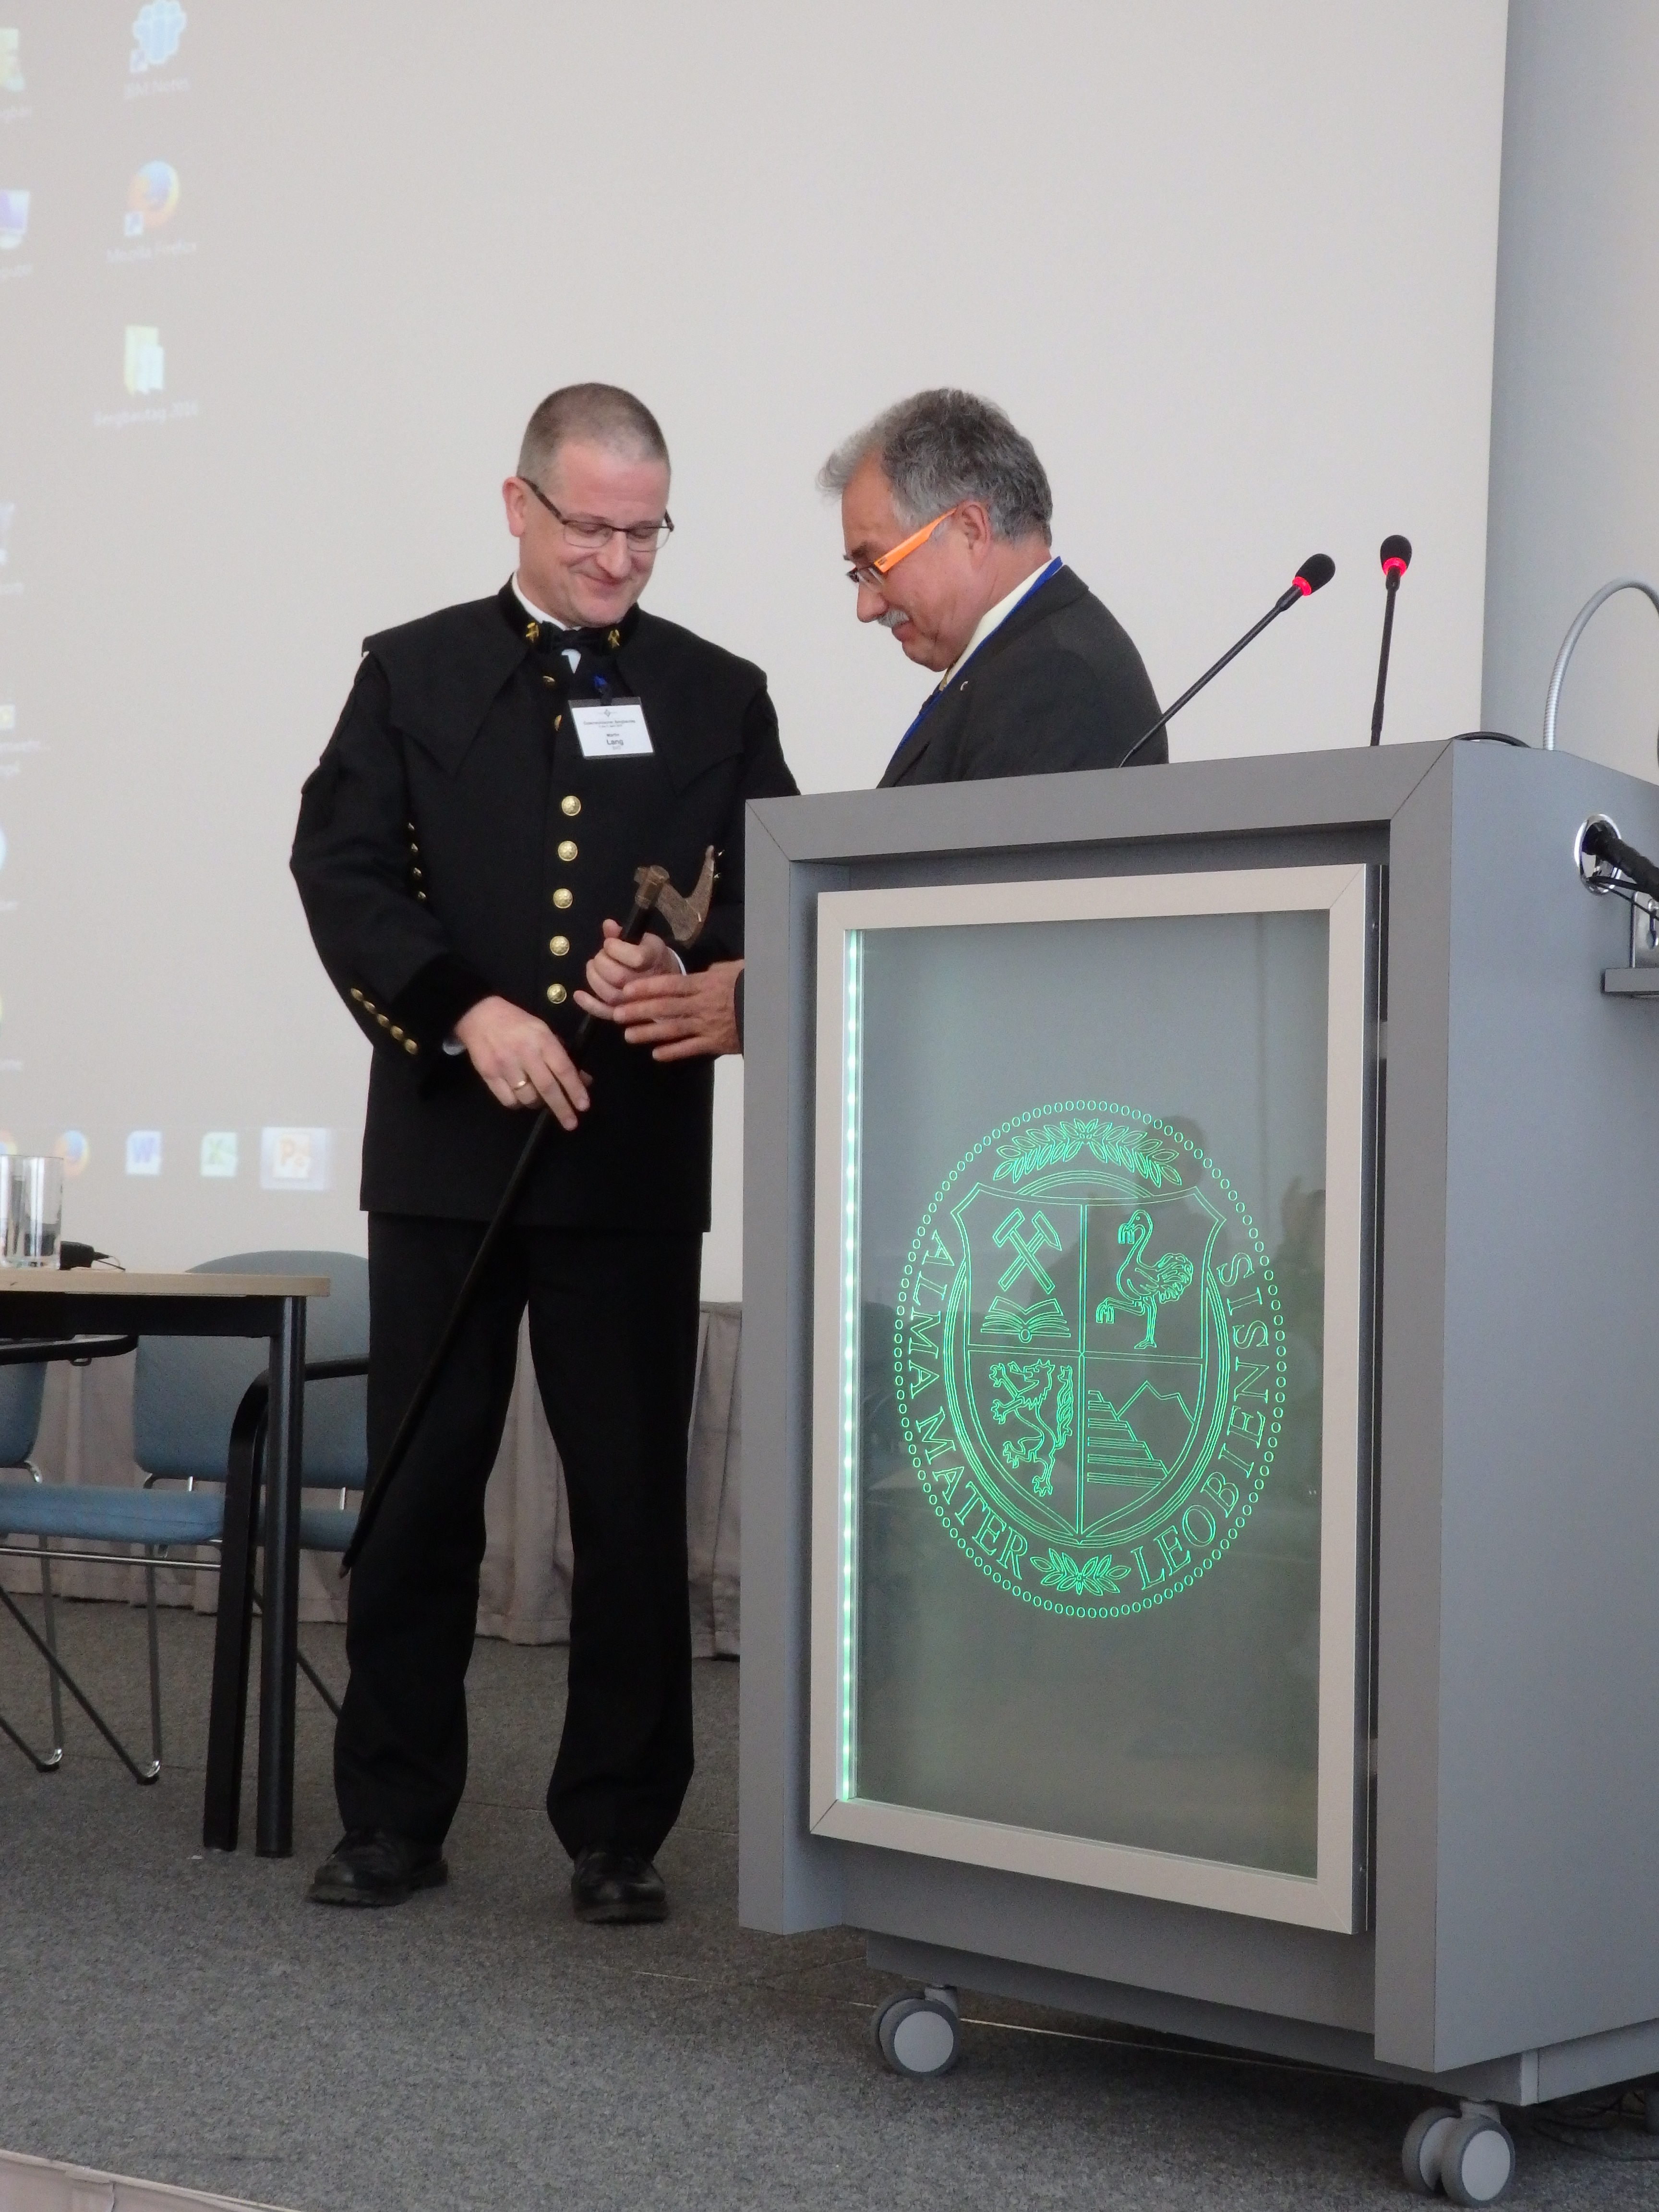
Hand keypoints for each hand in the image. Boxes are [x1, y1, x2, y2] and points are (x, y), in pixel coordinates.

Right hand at [452, 996, 589, 1127]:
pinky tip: (521, 1097)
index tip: (583, 1106)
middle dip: (561, 1108)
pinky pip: (509, 1100)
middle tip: (571, 1123)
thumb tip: (583, 1080)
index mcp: (542, 1039)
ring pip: (527, 1097)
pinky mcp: (489, 1074)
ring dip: (538, 1104)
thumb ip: (561, 1055)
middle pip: (547, 1087)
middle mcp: (525, 1053)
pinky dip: (518, 1103)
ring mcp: (505, 1065)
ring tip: (541, 1101)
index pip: (563, 1069)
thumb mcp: (543, 1031)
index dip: (575, 1089)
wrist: (479, 1014)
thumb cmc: (517, 1023)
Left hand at [576, 920, 678, 1019]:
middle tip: (600, 956)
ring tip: (592, 967)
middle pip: (619, 977)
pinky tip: (578, 994)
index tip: (610, 943)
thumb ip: (623, 934)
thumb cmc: (650, 955)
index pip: (635, 957)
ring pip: (611, 995)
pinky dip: (589, 1004)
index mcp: (655, 959)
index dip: (615, 948)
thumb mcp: (642, 939)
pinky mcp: (626, 1012)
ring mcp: (637, 1000)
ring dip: (594, 979)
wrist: (665, 978)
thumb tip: (608, 924)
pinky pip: (606, 1012)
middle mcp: (648, 983)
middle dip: (602, 963)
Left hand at [581, 959, 742, 1060]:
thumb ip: (715, 971)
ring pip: (673, 1030)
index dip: (647, 988)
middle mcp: (702, 1005)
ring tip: (629, 1035)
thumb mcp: (734, 971)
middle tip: (617, 1014)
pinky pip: (690, 1048)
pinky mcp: (715, 1043)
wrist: (772, 1009)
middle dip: (639, 1011)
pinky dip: (673, 1052)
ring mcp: (707, 1026)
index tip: (626, 990)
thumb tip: (705, 972)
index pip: (670, 985)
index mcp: (705, 985)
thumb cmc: (751, 986)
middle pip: (665, 1008)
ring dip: (649, 1033)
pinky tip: (656, 1054)